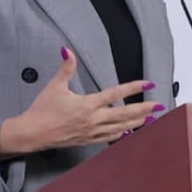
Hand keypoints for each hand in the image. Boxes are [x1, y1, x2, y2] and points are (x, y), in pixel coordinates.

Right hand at [0, 47, 160, 155]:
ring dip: (137, 122)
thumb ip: (66, 68)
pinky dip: (123, 134)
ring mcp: (92, 132)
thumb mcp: (54, 86)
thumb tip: (68, 50)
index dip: (133, 88)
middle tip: (159, 105)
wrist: (33, 133)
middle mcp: (93, 120)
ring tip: (151, 118)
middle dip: (144, 109)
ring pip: (121, 128)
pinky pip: (110, 138)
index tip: (148, 83)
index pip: (115, 93)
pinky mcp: (88, 140)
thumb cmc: (42, 111)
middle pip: (125, 114)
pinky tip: (130, 132)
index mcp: (87, 104)